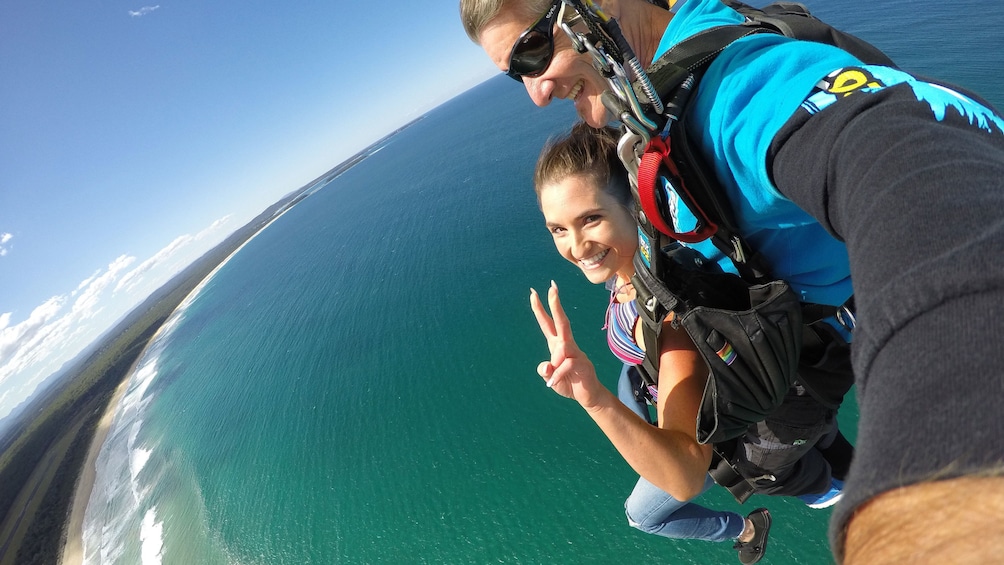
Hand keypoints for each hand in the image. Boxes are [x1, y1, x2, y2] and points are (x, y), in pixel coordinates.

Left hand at [529, 282, 601, 404]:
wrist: (588, 396)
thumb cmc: (568, 383)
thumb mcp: (550, 378)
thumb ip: (545, 371)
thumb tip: (545, 366)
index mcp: (557, 345)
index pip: (547, 323)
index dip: (540, 309)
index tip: (533, 293)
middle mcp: (567, 345)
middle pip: (561, 322)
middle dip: (555, 305)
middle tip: (552, 287)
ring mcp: (576, 353)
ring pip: (562, 346)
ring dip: (554, 362)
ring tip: (552, 379)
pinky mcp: (582, 363)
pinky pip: (565, 365)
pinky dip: (557, 375)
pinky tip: (553, 384)